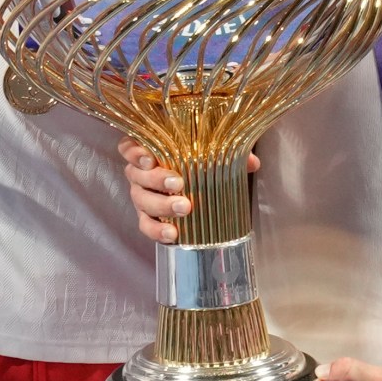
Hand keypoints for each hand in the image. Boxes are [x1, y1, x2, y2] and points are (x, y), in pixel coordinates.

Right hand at [118, 140, 257, 244]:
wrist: (196, 185)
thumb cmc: (198, 162)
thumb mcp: (213, 153)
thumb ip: (229, 154)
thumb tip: (252, 163)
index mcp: (148, 151)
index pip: (129, 147)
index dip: (135, 152)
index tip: (150, 158)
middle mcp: (139, 173)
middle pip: (137, 175)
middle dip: (157, 179)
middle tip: (178, 184)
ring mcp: (141, 196)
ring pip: (141, 200)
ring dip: (161, 205)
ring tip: (185, 208)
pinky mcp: (147, 218)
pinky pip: (145, 226)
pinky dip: (157, 231)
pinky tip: (173, 234)